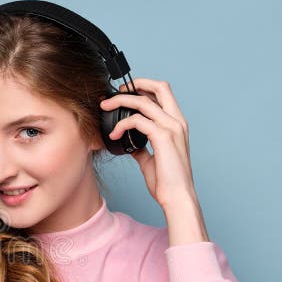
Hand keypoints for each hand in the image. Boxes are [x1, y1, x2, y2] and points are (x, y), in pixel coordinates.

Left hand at [99, 78, 196, 210]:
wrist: (177, 196)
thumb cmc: (167, 181)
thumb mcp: (151, 159)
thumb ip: (142, 147)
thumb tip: (130, 144)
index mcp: (177, 124)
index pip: (163, 93)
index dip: (143, 87)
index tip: (124, 93)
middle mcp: (177, 121)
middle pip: (159, 87)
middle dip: (134, 84)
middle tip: (113, 93)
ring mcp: (172, 127)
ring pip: (143, 102)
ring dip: (120, 102)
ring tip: (104, 108)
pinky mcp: (163, 137)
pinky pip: (137, 121)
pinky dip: (122, 125)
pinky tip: (113, 135)